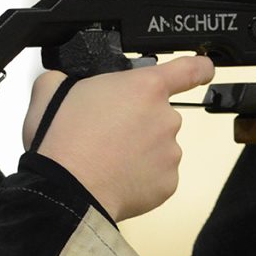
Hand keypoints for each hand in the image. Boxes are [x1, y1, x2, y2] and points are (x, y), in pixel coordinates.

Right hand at [22, 56, 214, 221]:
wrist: (66, 189)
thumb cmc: (62, 139)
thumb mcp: (51, 89)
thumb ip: (66, 77)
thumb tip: (63, 82)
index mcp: (144, 87)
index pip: (187, 69)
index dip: (198, 66)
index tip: (203, 68)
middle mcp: (165, 117)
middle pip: (158, 114)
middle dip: (137, 121)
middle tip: (107, 132)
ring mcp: (170, 152)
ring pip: (157, 146)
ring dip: (138, 150)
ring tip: (106, 157)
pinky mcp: (168, 183)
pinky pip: (157, 175)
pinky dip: (140, 176)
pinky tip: (115, 176)